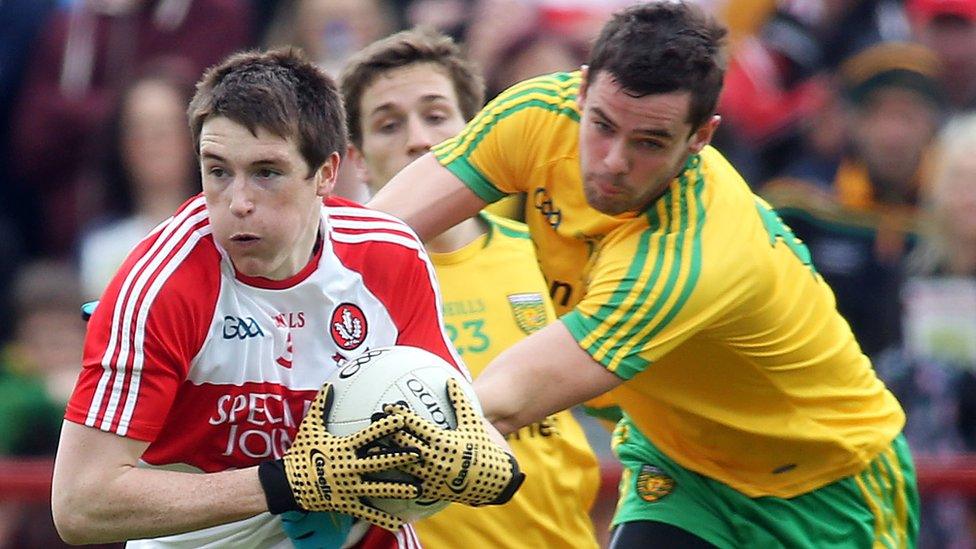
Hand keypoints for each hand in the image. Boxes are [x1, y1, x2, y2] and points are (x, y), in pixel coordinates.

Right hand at [258, 383, 420, 530]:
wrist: (288, 483)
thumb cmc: (302, 452)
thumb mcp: (311, 428)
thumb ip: (322, 406)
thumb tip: (329, 384)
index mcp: (344, 448)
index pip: (369, 435)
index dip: (386, 426)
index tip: (403, 419)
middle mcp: (349, 467)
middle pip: (379, 462)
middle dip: (400, 457)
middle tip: (420, 453)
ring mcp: (349, 487)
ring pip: (379, 488)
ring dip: (399, 488)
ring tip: (418, 488)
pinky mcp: (347, 503)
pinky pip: (367, 513)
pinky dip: (383, 519)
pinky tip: (399, 524)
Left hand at [383, 378, 524, 506]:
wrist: (495, 481)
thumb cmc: (484, 449)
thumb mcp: (474, 423)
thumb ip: (460, 402)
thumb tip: (449, 379)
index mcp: (442, 439)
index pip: (415, 425)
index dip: (400, 415)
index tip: (386, 407)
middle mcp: (433, 457)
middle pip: (403, 443)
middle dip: (386, 432)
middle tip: (371, 422)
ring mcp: (430, 476)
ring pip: (401, 465)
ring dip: (384, 456)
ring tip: (369, 449)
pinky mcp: (430, 491)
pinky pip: (409, 486)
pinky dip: (394, 481)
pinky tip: (381, 477)